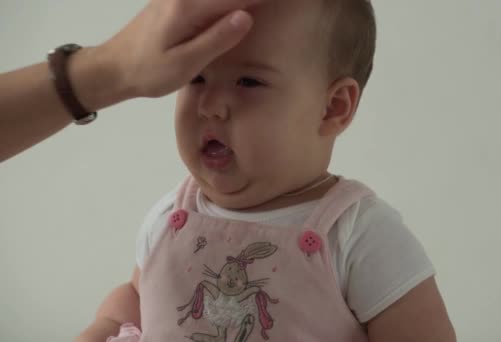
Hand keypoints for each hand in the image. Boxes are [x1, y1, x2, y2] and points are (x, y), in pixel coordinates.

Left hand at [102, 0, 265, 98]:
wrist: (112, 68)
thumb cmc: (148, 72)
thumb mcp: (184, 64)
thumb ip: (217, 39)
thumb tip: (247, 16)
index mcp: (188, 8)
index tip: (284, 1)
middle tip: (278, 4)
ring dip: (239, 0)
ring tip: (261, 5)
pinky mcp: (174, 1)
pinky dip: (226, 1)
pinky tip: (236, 7)